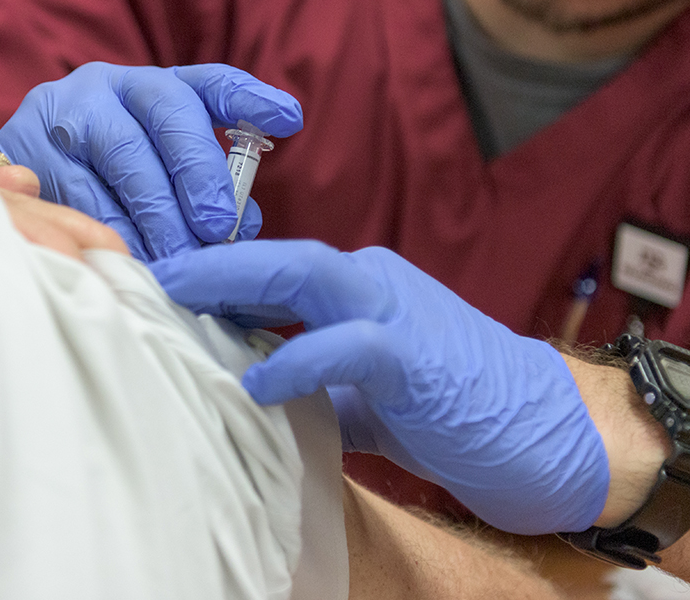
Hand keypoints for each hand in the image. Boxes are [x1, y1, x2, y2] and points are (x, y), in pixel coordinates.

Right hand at [0, 62, 302, 260]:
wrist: (11, 174)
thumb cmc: (106, 183)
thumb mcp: (156, 171)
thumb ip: (207, 190)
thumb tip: (247, 226)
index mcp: (153, 89)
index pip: (209, 83)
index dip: (249, 99)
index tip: (288, 121)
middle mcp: (109, 89)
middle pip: (167, 117)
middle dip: (198, 175)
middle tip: (217, 229)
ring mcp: (63, 115)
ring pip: (121, 159)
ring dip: (155, 216)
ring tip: (180, 261)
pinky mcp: (24, 150)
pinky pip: (74, 196)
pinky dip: (107, 234)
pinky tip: (131, 263)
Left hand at [148, 240, 609, 534]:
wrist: (549, 432)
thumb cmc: (455, 410)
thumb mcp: (367, 394)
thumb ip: (314, 384)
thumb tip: (247, 393)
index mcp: (359, 290)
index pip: (273, 270)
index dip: (211, 277)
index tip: (154, 288)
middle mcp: (374, 284)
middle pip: (278, 256)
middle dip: (206, 261)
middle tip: (140, 271)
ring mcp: (399, 312)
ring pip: (308, 275)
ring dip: (236, 282)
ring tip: (173, 297)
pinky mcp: (420, 356)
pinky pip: (351, 345)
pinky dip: (300, 358)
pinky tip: (256, 382)